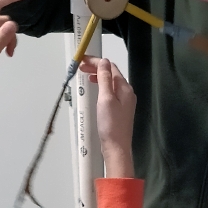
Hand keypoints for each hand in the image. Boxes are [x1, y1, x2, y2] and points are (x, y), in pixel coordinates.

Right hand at [80, 57, 135, 178]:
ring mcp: (124, 101)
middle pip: (111, 73)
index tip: (82, 60)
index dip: (96, 61)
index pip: (111, 67)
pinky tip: (94, 89)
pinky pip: (110, 91)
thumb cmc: (110, 124)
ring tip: (85, 75)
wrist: (116, 147)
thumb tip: (104, 62)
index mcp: (125, 88)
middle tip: (81, 66)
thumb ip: (105, 79)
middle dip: (96, 67)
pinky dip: (101, 86)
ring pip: (110, 82)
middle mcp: (127, 92)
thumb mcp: (105, 98)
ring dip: (98, 76)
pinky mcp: (120, 109)